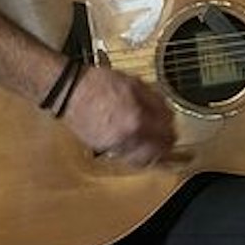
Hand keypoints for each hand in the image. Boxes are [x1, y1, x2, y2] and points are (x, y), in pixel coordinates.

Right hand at [62, 64, 179, 168]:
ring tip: (155, 145)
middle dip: (165, 148)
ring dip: (151, 154)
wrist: (70, 91)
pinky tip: (137, 144)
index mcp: (136, 121)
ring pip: (140, 160)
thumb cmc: (98, 84)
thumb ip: (156, 101)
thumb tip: (169, 114)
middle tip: (169, 141)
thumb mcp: (135, 85)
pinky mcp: (101, 149)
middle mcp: (125, 138)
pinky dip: (135, 153)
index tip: (174, 129)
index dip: (173, 132)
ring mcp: (112, 146)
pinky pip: (125, 156)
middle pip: (156, 154)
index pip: (165, 136)